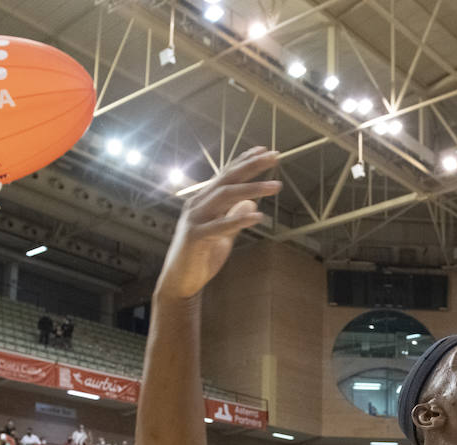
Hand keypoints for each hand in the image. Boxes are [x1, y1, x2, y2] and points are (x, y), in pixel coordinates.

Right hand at [154, 147, 280, 301]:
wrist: (180, 282)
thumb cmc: (201, 258)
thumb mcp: (224, 235)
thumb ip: (235, 218)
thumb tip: (252, 204)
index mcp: (204, 201)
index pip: (226, 175)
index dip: (244, 161)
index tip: (265, 150)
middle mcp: (198, 205)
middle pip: (227, 179)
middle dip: (251, 166)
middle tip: (274, 155)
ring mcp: (195, 219)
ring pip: (224, 197)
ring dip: (252, 189)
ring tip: (276, 186)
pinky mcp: (195, 237)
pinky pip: (220, 226)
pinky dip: (239, 220)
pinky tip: (258, 216)